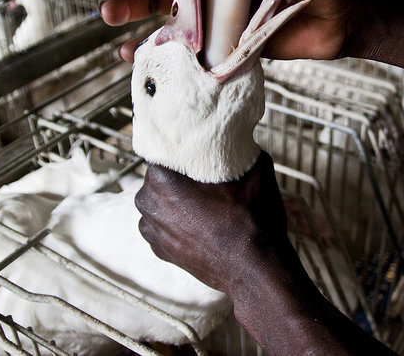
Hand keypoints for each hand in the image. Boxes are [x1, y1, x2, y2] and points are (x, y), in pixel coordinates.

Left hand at [135, 151, 399, 355]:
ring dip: (175, 199)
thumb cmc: (253, 219)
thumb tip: (240, 134)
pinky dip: (177, 222)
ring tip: (204, 201)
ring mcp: (151, 228)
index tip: (192, 145)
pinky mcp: (159, 250)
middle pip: (159, 175)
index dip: (177, 145)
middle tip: (203, 173)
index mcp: (162, 177)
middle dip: (177, 173)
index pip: (160, 148)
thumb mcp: (256, 168)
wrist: (256, 269)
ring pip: (160, 201)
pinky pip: (163, 224)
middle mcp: (148, 200)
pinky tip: (201, 222)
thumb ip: (241, 146)